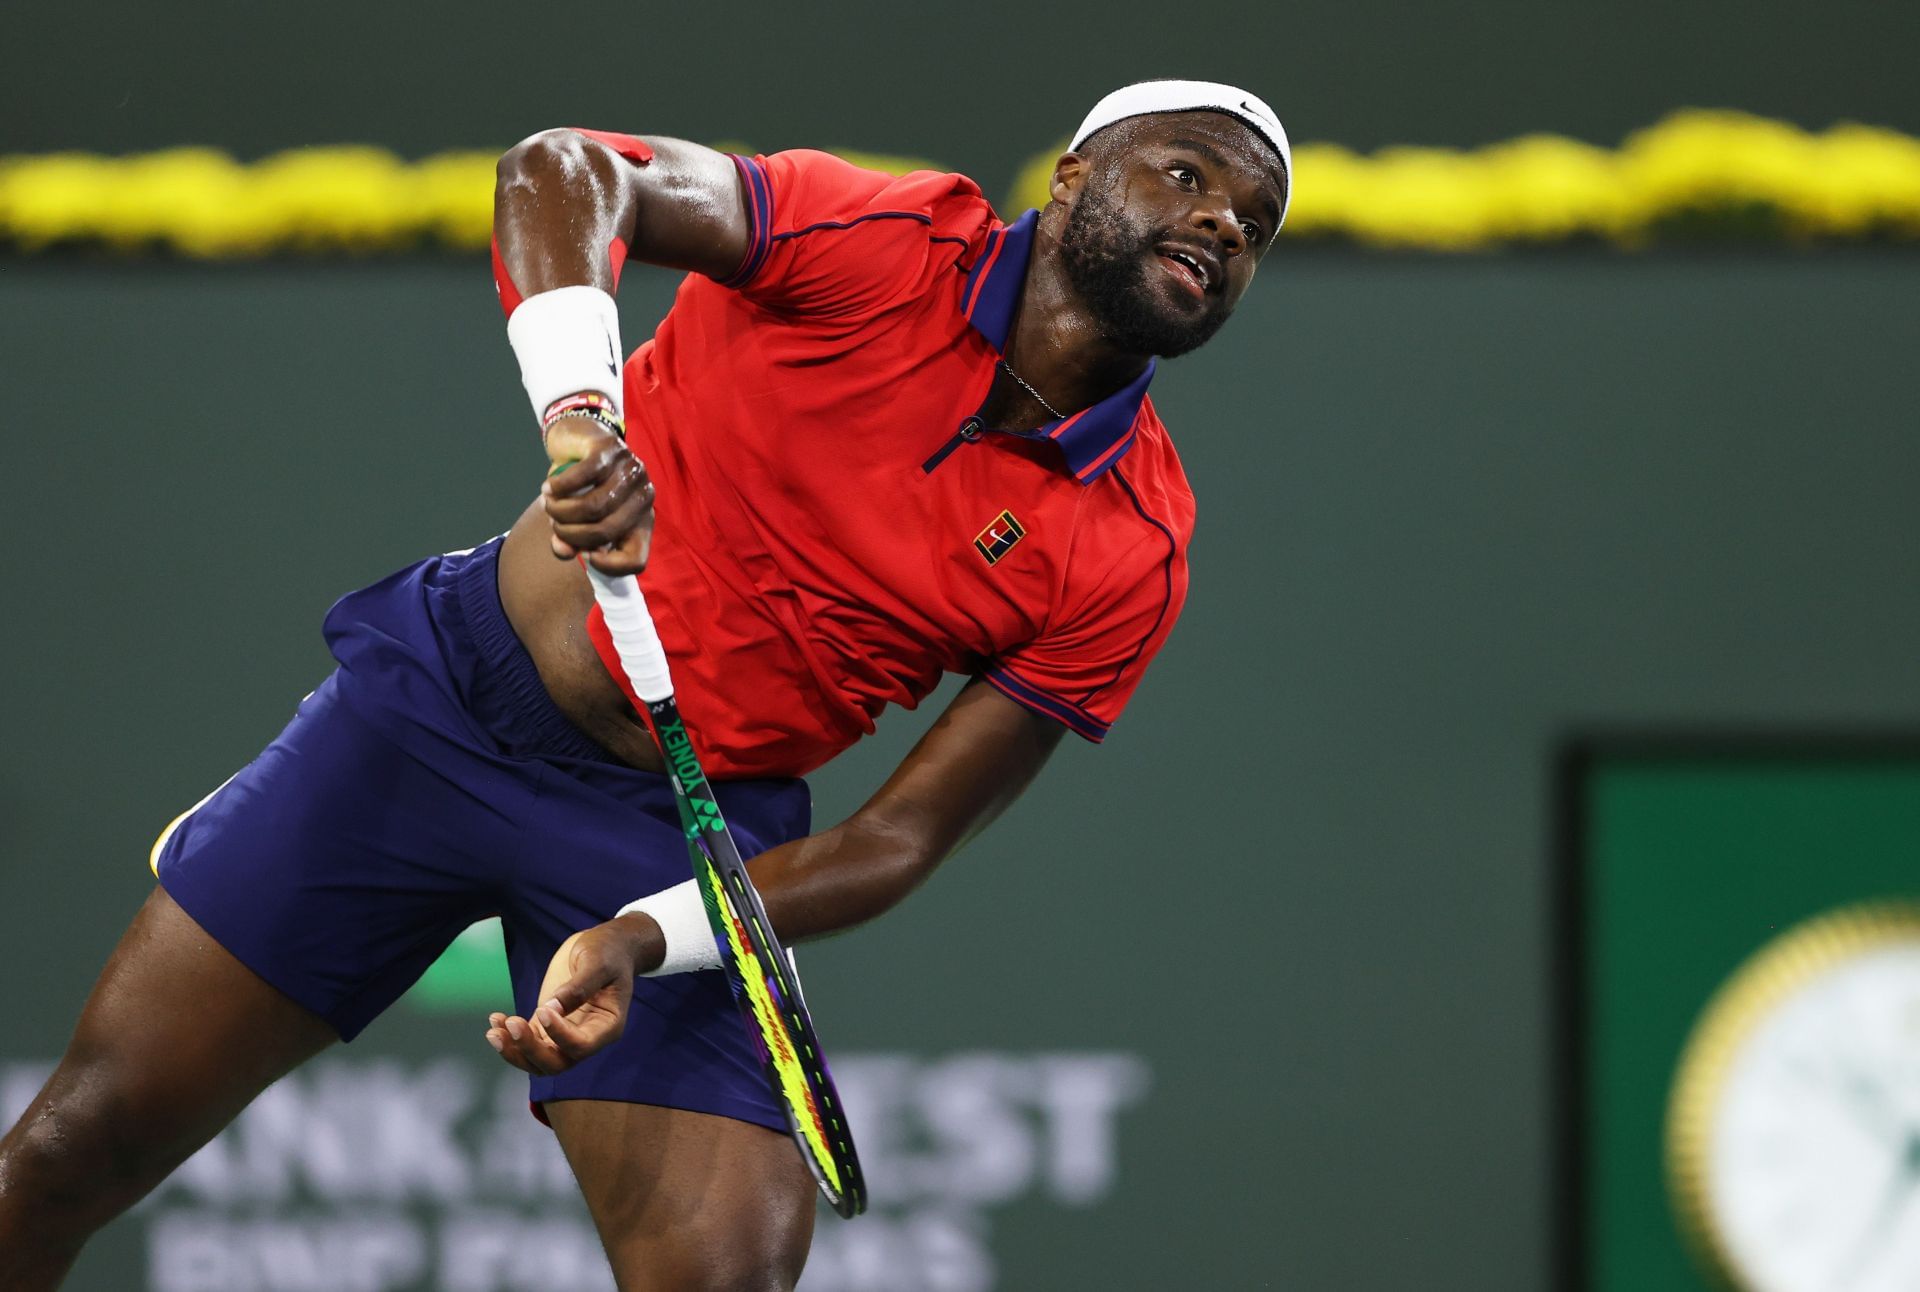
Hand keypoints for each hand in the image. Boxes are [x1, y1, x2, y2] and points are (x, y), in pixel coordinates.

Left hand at [485, 916, 651, 1074]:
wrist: (605, 946)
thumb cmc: (608, 952)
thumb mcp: (598, 963)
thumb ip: (579, 987)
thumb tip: (552, 1009)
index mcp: (607, 1026)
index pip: (581, 1045)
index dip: (559, 1035)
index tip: (542, 1009)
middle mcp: (587, 1038)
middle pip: (556, 1063)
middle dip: (531, 1050)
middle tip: (513, 1024)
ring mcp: (565, 1034)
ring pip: (538, 1061)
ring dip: (514, 1051)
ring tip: (494, 1031)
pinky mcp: (546, 1026)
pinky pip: (527, 1043)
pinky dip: (509, 1038)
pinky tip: (496, 1020)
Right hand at [541, 416, 654, 574]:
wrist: (579, 440)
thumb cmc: (580, 486)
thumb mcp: (574, 517)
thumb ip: (569, 538)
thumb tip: (562, 550)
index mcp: (641, 520)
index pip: (637, 559)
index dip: (610, 566)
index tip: (585, 555)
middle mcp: (643, 496)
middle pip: (607, 531)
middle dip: (572, 533)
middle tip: (554, 524)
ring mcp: (630, 470)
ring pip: (594, 505)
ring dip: (561, 510)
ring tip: (548, 504)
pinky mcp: (612, 449)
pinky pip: (584, 476)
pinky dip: (559, 486)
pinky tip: (549, 487)